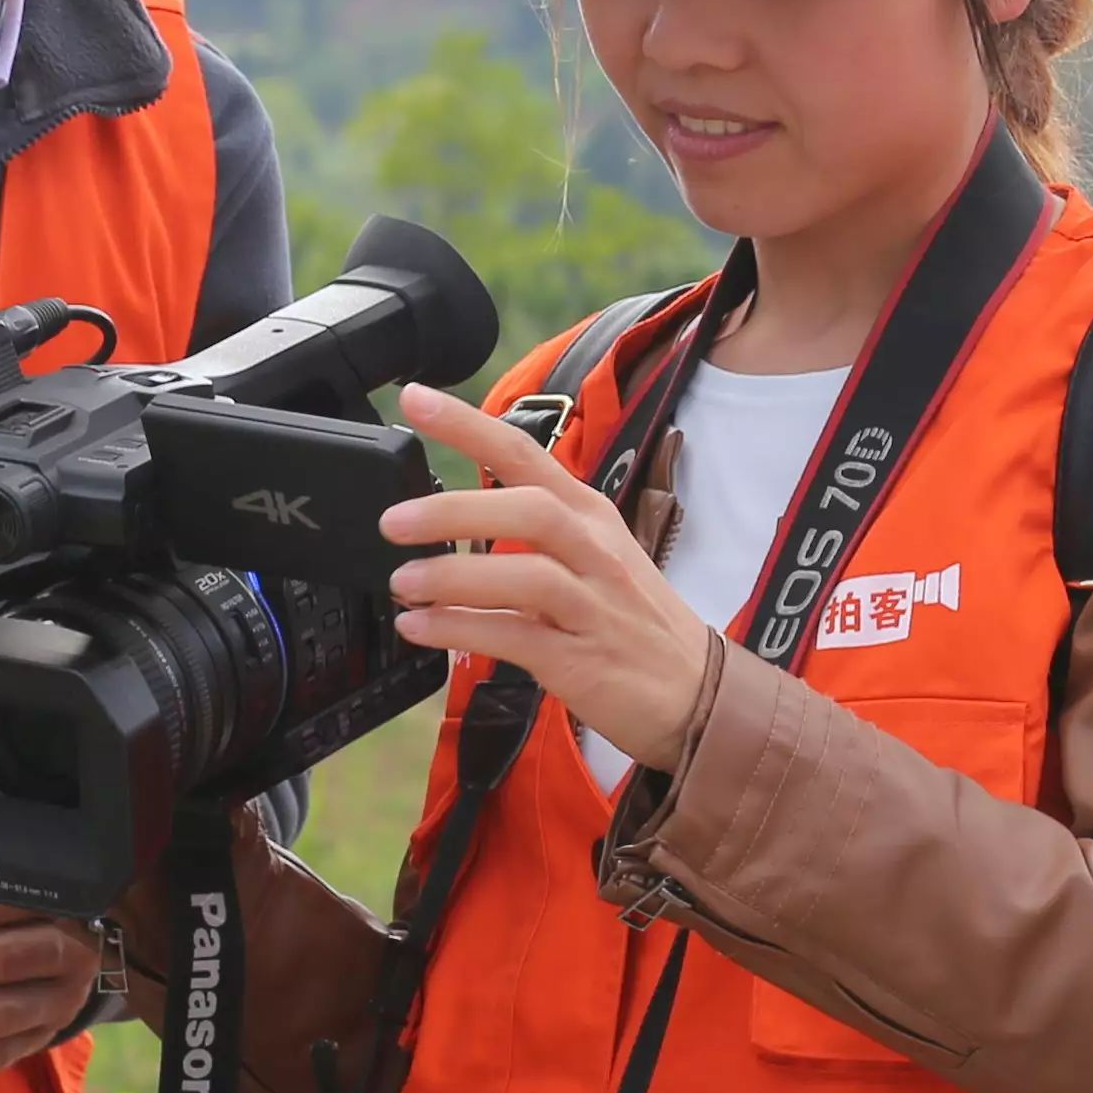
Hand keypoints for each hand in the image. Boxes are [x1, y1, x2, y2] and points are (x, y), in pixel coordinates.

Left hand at [382, 382, 715, 776]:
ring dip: (455, 577)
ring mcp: (593, 606)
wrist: (698, 693)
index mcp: (588, 515)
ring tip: (402, 583)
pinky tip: (420, 628)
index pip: (526, 453)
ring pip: (526, 574)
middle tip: (394, 521)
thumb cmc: (632, 620)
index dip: (469, 424)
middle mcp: (594, 550)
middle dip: (456, 510)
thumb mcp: (592, 556)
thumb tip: (449, 518)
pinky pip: (517, 638)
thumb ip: (532, 533)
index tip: (415, 399)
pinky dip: (462, 631)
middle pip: (529, 509)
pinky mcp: (583, 661)